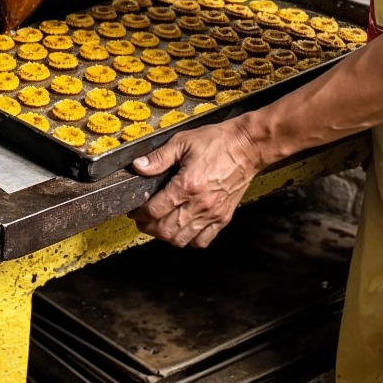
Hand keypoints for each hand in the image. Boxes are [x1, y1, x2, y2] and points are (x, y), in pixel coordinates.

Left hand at [127, 117, 263, 247]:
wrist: (247, 147)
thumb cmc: (217, 142)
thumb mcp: (182, 142)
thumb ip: (158, 158)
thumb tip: (138, 167)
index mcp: (187, 185)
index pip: (155, 210)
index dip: (140, 213)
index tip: (135, 210)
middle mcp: (200, 204)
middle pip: (165, 230)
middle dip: (148, 227)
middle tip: (143, 220)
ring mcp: (213, 214)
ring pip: (182, 240)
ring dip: (166, 236)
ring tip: (160, 225)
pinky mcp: (223, 218)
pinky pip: (203, 241)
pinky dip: (190, 240)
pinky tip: (183, 229)